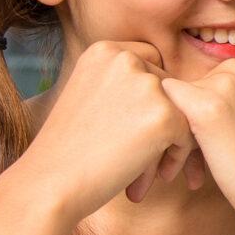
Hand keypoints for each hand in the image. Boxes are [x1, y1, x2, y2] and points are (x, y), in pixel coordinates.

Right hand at [15, 41, 195, 221]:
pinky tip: (147, 180)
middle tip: (136, 159)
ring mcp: (147, 85)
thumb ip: (122, 84)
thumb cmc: (66, 150)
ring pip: (181, 112)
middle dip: (160, 123)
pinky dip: (174, 158)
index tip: (132, 129)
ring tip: (142, 176)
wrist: (48, 184)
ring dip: (167, 144)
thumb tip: (172, 89)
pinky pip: (186, 135)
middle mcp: (126, 60)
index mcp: (105, 50)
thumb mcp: (88, 97)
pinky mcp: (164, 115)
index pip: (151, 63)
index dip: (150, 98)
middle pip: (170, 88)